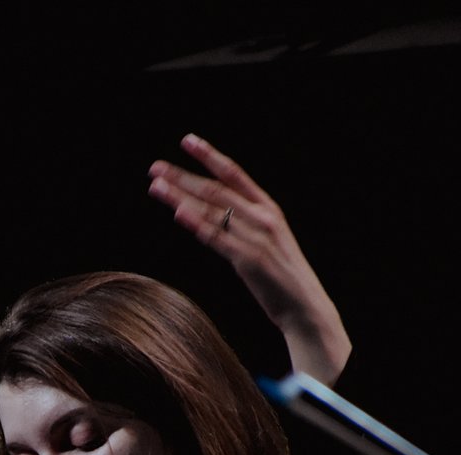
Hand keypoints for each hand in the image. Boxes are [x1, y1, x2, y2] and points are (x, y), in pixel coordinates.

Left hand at [149, 134, 349, 384]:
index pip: (234, 173)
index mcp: (268, 208)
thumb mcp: (266, 241)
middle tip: (155, 168)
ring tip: (155, 186)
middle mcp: (263, 216)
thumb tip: (209, 214)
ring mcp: (257, 236)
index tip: (187, 141)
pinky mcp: (249, 259)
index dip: (209, 155)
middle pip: (216, 189)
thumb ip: (242, 225)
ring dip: (180, 196)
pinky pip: (216, 237)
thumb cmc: (281, 277)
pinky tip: (178, 213)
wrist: (305, 306)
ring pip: (212, 209)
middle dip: (183, 176)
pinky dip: (196, 223)